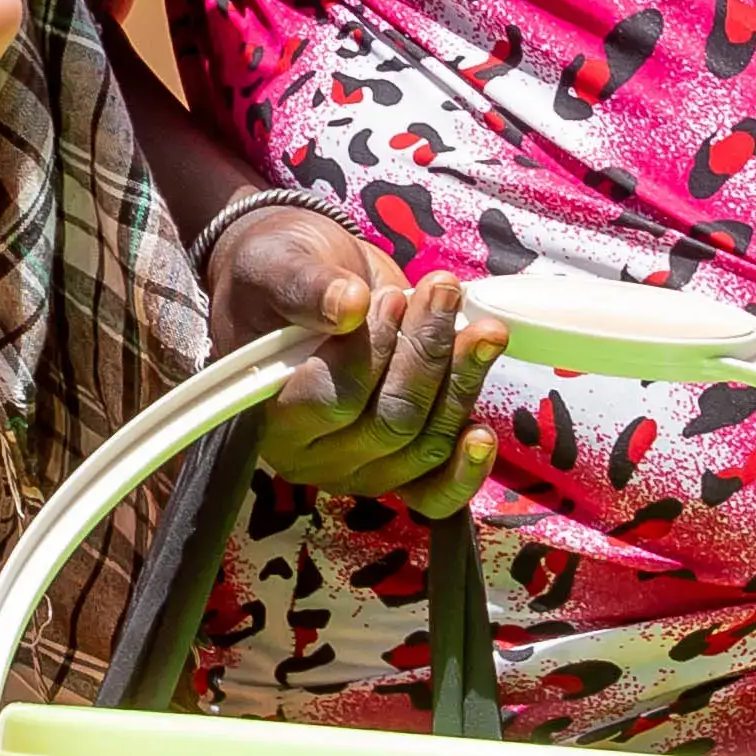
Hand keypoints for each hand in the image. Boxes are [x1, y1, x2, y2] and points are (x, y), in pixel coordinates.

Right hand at [205, 207, 503, 515]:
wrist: (311, 278)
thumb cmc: (279, 273)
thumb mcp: (278, 263)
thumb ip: (305, 286)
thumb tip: (347, 306)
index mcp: (270, 413)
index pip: (334, 400)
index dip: (374, 352)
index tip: (393, 298)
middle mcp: (314, 455)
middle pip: (390, 424)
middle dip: (426, 356)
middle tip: (442, 293)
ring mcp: (362, 467)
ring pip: (425, 443)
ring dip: (462, 381)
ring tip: (483, 328)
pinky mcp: (402, 467)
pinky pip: (436, 492)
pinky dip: (466, 469)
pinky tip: (484, 434)